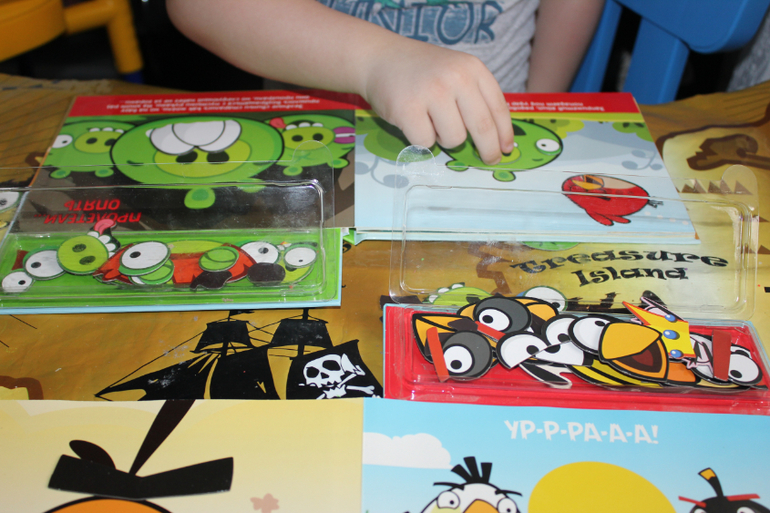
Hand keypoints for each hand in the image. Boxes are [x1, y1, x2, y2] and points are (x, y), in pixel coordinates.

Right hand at [360, 40, 513, 164]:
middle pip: (482, 127)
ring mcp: (432, 93)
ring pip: (455, 139)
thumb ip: (475, 97)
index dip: (504, 133)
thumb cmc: (422, 72)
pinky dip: (422, 140)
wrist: (380, 58)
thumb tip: (496, 138)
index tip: (506, 149)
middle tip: (489, 159)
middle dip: (488, 150)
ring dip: (446, 139)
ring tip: (432, 122)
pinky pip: (427, 142)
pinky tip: (414, 122)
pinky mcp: (408, 110)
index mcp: (472, 68)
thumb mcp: (456, 72)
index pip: (497, 107)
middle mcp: (455, 78)